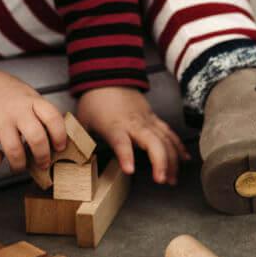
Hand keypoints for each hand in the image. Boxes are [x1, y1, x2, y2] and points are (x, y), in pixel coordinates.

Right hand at [0, 64, 68, 172]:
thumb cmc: (3, 90)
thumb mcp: (27, 94)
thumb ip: (40, 111)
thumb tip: (55, 135)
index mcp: (31, 101)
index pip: (53, 118)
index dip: (60, 136)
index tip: (60, 147)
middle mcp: (16, 111)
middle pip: (37, 139)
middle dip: (43, 157)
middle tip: (43, 163)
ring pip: (15, 152)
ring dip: (20, 165)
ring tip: (20, 165)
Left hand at [74, 87, 191, 184]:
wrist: (107, 76)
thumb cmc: (94, 101)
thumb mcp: (82, 121)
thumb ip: (79, 141)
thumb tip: (71, 159)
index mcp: (114, 125)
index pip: (121, 141)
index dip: (126, 155)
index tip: (130, 170)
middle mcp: (134, 124)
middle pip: (153, 141)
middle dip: (160, 161)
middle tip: (161, 180)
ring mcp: (147, 120)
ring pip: (165, 139)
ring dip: (172, 160)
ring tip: (172, 179)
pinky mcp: (153, 118)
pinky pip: (169, 133)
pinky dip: (178, 146)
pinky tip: (184, 160)